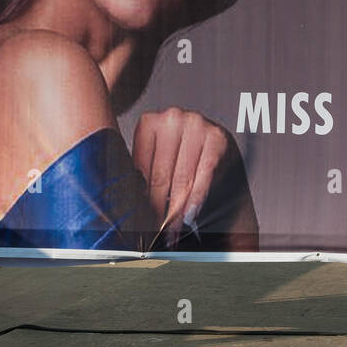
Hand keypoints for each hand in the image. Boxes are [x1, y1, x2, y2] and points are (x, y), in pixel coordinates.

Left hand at [132, 108, 247, 248]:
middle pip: (162, 175)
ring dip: (177, 208)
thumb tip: (129, 206)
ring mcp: (197, 125)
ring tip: (172, 228)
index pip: (141, 168)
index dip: (140, 197)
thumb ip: (144, 173)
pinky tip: (190, 214)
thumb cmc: (182, 153)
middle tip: (156, 228)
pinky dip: (197, 198)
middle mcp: (173, 118)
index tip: (140, 218)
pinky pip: (205, 175)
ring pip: (183, 178)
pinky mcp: (217, 138)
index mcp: (149, 122)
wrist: (217, 142)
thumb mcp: (158, 156)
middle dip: (159, 207)